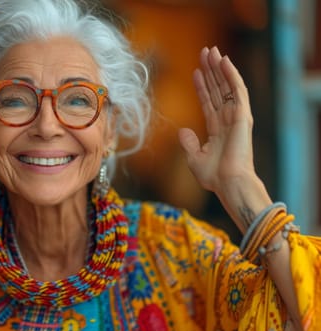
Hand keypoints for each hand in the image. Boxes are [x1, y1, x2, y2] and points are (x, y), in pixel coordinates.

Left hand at [178, 46, 254, 194]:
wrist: (228, 183)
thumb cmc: (214, 176)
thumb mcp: (194, 158)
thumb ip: (189, 143)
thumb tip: (183, 130)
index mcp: (217, 129)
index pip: (208, 101)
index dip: (202, 85)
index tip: (195, 71)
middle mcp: (227, 120)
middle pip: (218, 89)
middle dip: (211, 70)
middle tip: (205, 52)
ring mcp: (236, 117)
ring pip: (227, 86)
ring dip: (219, 68)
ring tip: (212, 51)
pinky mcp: (243, 116)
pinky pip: (238, 91)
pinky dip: (232, 75)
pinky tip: (224, 61)